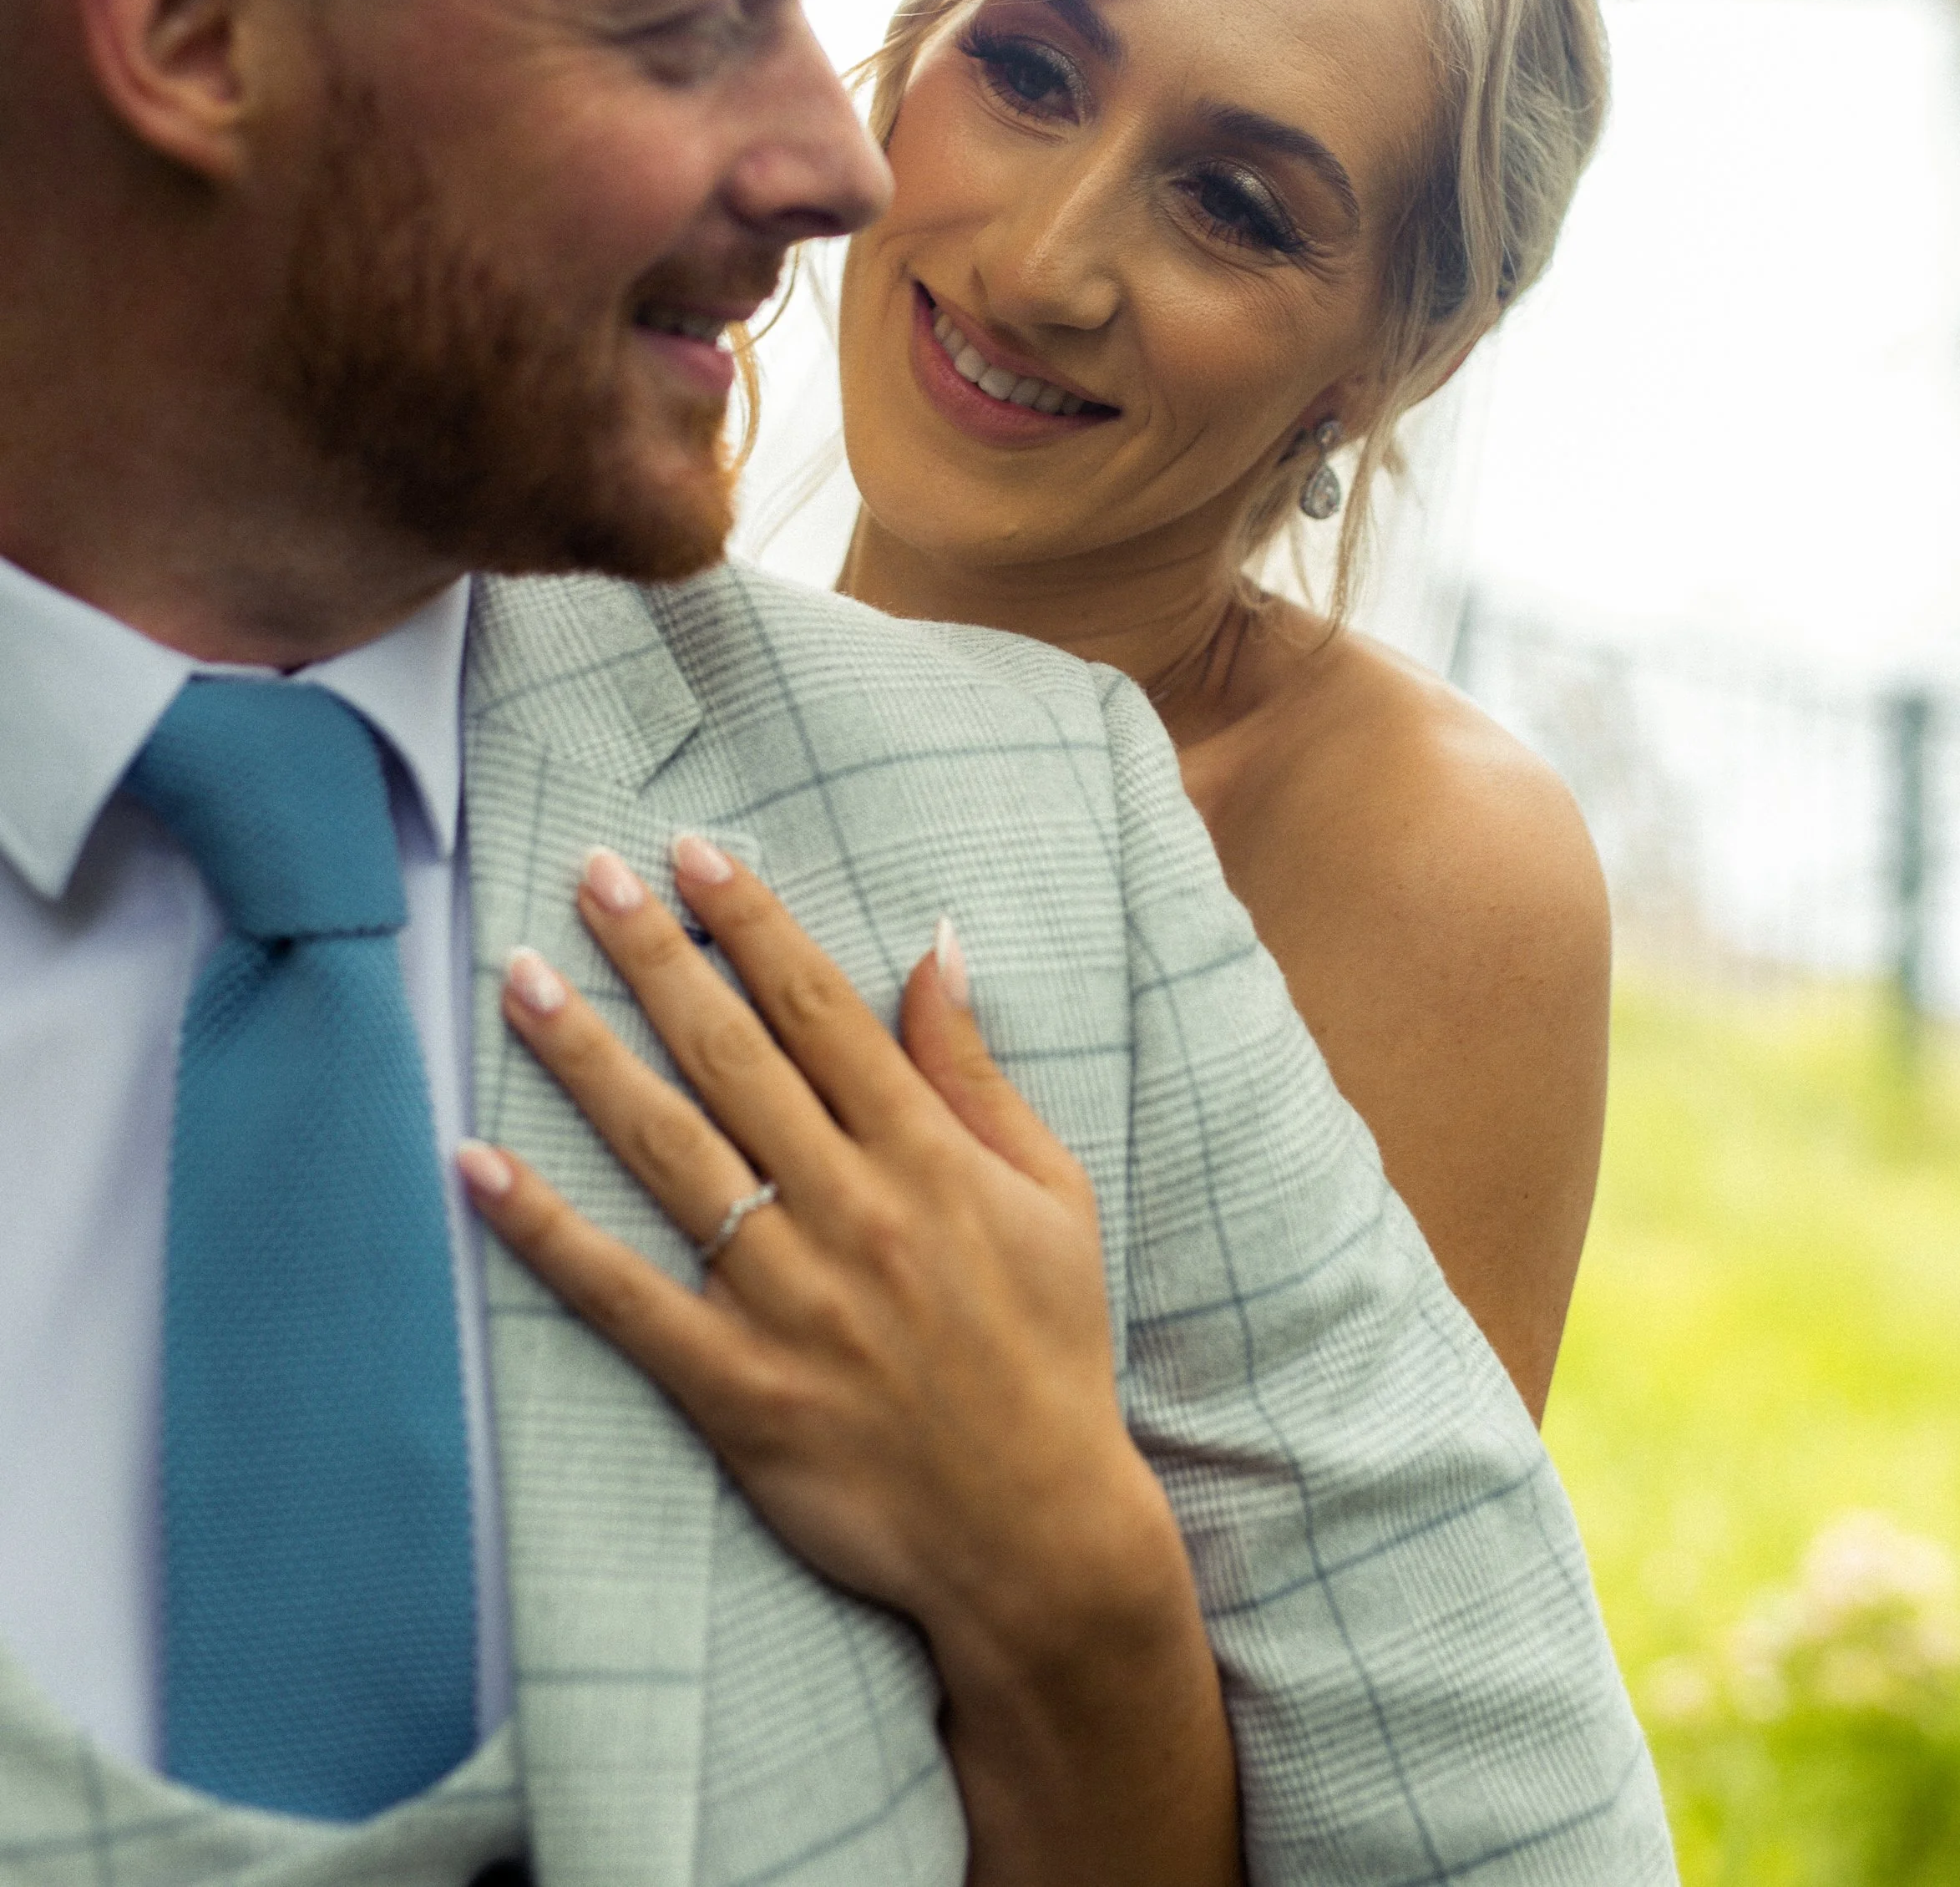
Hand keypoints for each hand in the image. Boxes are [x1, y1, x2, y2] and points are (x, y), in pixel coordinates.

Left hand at [460, 836, 1240, 1886]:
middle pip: (733, 1057)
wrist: (1038, 1533)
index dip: (751, 924)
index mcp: (927, 1157)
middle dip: (655, 958)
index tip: (693, 856)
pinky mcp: (736, 1389)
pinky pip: (622, 1297)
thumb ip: (976, 1073)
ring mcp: (788, 1301)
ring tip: (524, 980)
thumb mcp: (1049, 1194)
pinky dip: (545, 1231)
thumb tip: (935, 946)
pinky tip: (479, 1165)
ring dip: (588, 1059)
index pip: (820, 1010)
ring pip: (669, 1153)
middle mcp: (851, 1212)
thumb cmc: (1049, 1350)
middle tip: (590, 875)